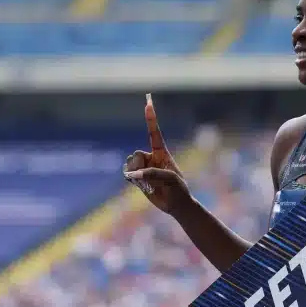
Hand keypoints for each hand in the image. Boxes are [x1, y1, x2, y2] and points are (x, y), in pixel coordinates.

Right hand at [123, 94, 190, 216]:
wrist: (176, 205)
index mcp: (162, 153)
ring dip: (136, 173)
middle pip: (136, 154)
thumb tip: (133, 174)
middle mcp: (151, 157)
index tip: (148, 102)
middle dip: (140, 166)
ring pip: (130, 164)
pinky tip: (142, 185)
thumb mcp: (170, 179)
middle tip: (152, 177)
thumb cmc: (178, 189)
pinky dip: (131, 178)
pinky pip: (127, 173)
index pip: (154, 133)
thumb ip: (152, 173)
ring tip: (149, 182)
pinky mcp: (137, 178)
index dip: (150, 118)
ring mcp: (143, 167)